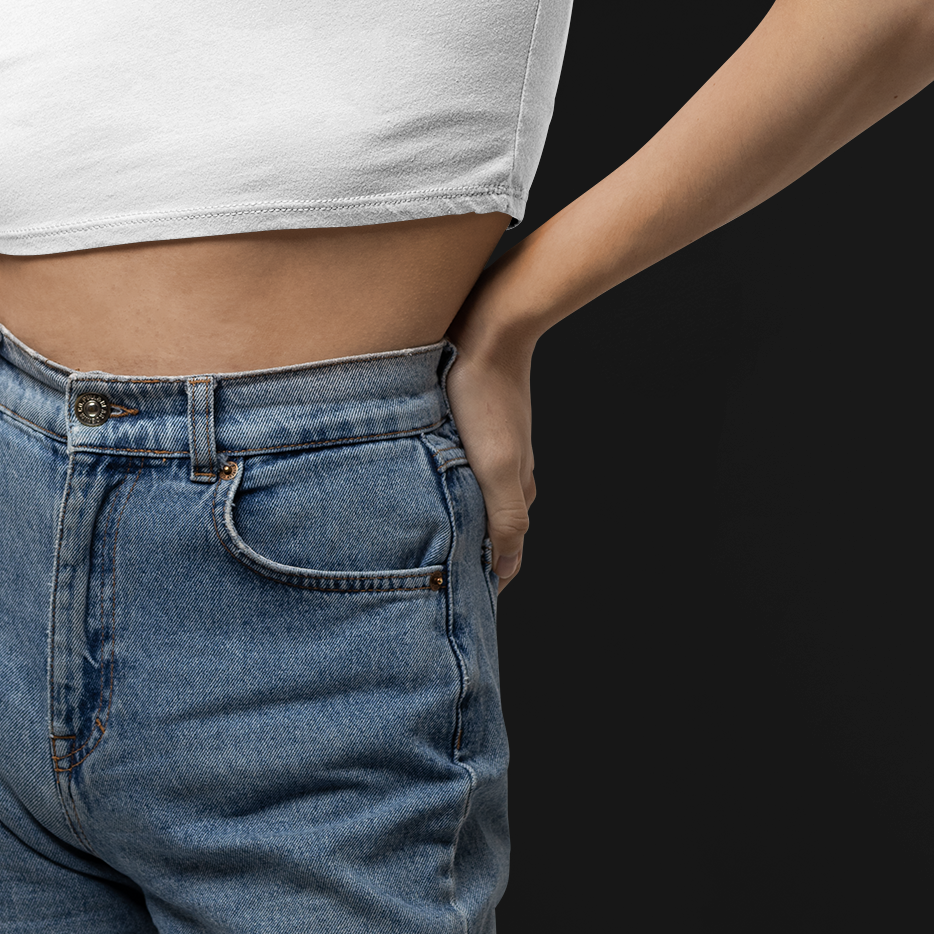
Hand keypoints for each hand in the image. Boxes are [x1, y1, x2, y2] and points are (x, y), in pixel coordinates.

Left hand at [443, 308, 536, 590]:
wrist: (486, 328)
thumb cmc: (484, 396)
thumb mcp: (496, 466)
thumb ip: (504, 519)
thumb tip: (504, 569)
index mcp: (517, 487)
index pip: (507, 551)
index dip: (487, 579)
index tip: (457, 605)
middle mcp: (508, 470)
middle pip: (491, 526)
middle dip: (467, 555)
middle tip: (430, 579)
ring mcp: (490, 446)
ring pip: (472, 496)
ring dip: (452, 520)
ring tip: (415, 541)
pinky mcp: (468, 424)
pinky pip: (456, 467)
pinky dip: (442, 486)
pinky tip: (416, 483)